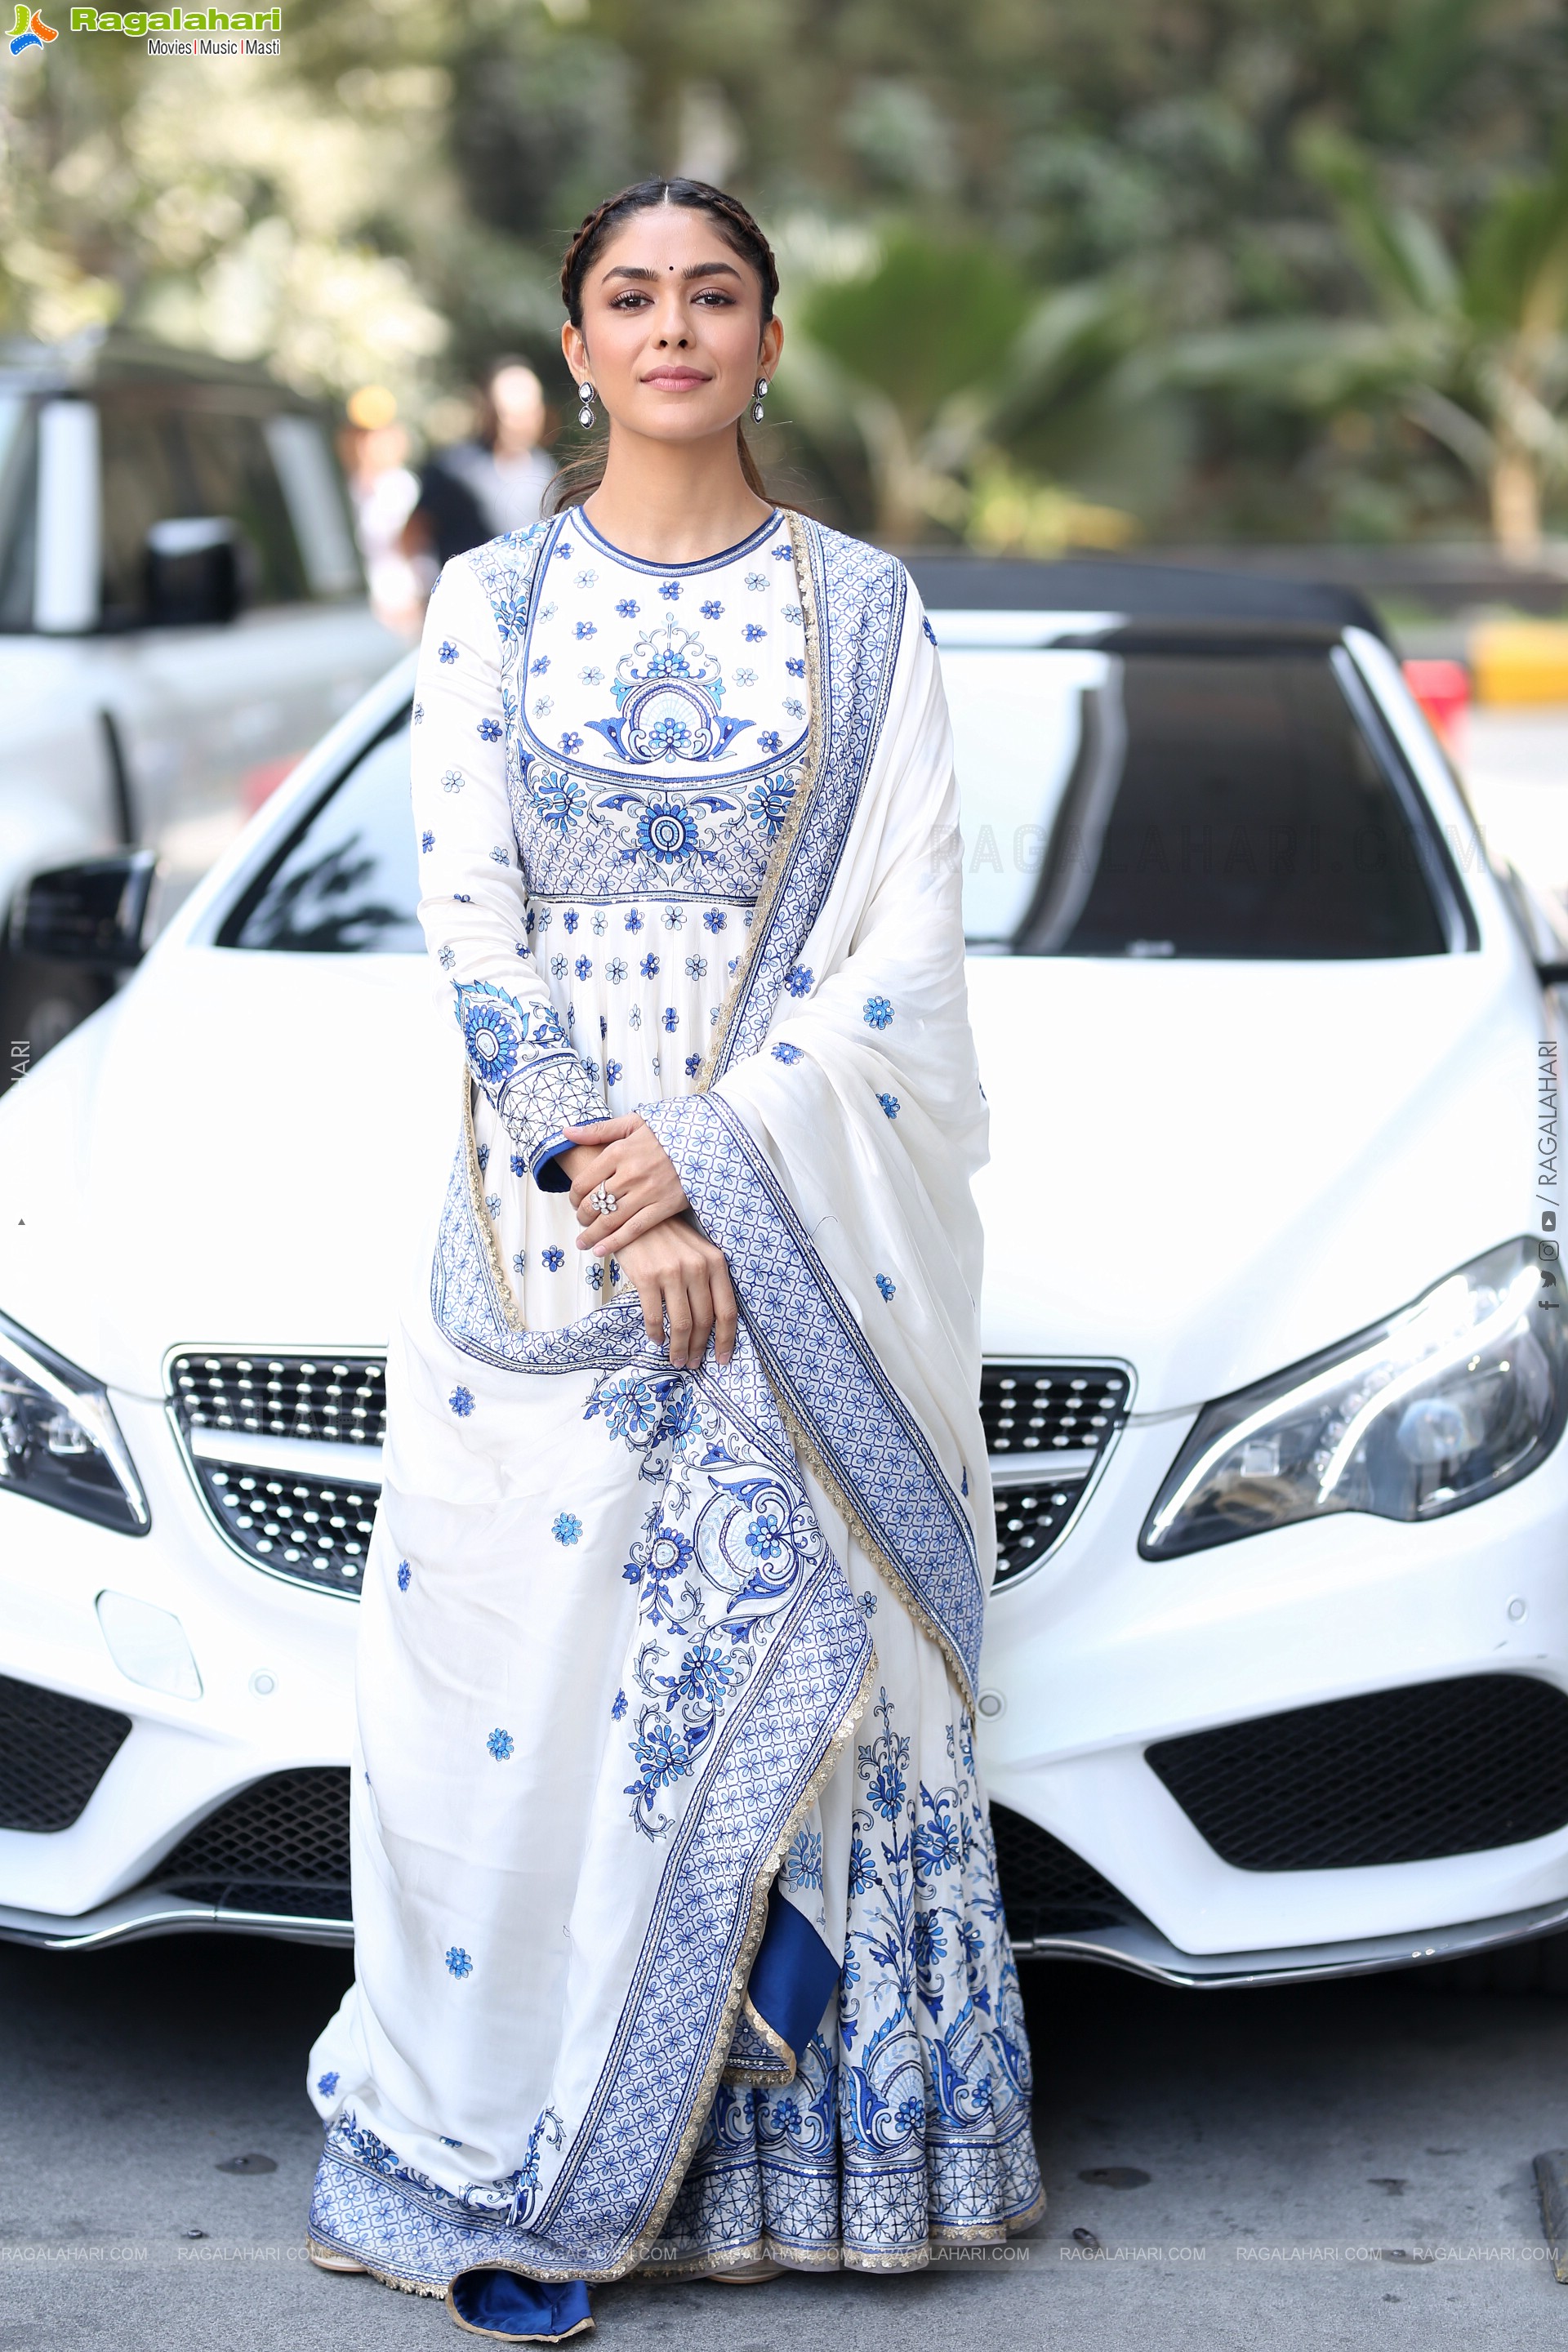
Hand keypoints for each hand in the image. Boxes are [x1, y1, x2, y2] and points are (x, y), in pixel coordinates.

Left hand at [562, 1115, 688, 1254]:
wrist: (705, 1142)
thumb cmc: (666, 1133)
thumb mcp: (633, 1123)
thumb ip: (598, 1130)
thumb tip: (566, 1132)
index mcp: (618, 1152)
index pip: (583, 1182)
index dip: (574, 1196)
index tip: (575, 1201)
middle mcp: (630, 1173)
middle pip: (594, 1203)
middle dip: (582, 1216)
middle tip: (582, 1220)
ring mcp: (647, 1192)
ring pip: (610, 1220)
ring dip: (592, 1233)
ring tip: (583, 1241)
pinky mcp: (664, 1206)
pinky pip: (634, 1229)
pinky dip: (614, 1243)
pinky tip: (600, 1250)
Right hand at [615, 1215, 738, 1368]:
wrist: (633, 1215)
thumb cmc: (667, 1236)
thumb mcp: (697, 1251)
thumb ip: (707, 1280)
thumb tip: (710, 1322)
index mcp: (715, 1262)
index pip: (727, 1310)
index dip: (726, 1339)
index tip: (723, 1358)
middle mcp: (697, 1267)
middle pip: (704, 1321)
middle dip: (700, 1348)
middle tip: (694, 1363)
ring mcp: (672, 1272)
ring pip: (681, 1323)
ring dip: (679, 1347)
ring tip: (677, 1359)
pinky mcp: (647, 1277)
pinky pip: (654, 1317)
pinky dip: (657, 1334)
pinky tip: (657, 1340)